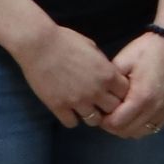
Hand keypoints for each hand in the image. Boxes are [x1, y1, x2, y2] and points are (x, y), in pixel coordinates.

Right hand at [12, 25, 128, 130]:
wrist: (37, 44)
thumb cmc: (65, 40)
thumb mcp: (93, 48)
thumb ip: (103, 65)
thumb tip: (108, 74)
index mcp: (108, 75)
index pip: (125, 94)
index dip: (119, 93)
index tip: (112, 92)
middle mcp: (96, 91)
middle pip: (113, 110)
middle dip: (109, 107)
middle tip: (100, 103)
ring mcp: (77, 100)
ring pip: (94, 120)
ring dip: (91, 115)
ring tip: (84, 108)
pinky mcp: (58, 106)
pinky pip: (72, 123)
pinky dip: (71, 118)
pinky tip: (68, 110)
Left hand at [99, 32, 163, 138]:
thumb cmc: (144, 51)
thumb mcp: (121, 63)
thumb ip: (109, 85)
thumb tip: (100, 101)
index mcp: (141, 97)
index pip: (116, 123)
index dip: (103, 121)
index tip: (99, 110)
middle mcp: (155, 108)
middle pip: (127, 131)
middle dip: (113, 126)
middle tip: (107, 113)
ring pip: (140, 133)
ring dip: (127, 127)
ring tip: (120, 114)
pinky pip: (152, 128)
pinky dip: (140, 126)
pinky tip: (134, 115)